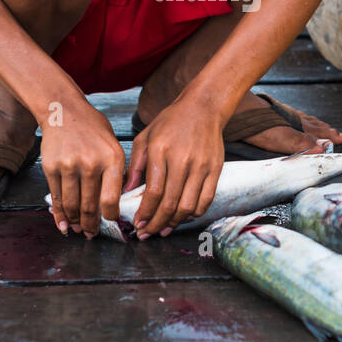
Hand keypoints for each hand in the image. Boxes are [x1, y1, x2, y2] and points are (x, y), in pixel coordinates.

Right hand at [40, 97, 125, 237]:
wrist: (65, 111)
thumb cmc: (92, 129)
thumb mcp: (113, 145)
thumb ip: (117, 171)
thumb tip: (117, 203)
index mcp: (113, 158)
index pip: (111, 199)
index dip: (110, 217)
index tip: (111, 222)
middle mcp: (91, 163)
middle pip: (90, 206)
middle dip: (92, 225)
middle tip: (92, 233)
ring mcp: (70, 166)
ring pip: (72, 205)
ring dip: (76, 222)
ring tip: (79, 229)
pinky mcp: (52, 167)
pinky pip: (57, 197)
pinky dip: (59, 214)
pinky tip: (63, 223)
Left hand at [124, 99, 224, 239]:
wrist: (202, 108)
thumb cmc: (170, 122)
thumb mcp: (145, 138)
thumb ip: (135, 166)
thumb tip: (125, 193)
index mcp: (161, 151)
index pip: (153, 192)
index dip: (145, 213)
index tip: (138, 224)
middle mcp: (182, 160)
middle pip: (170, 203)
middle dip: (156, 224)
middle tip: (147, 233)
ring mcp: (201, 166)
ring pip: (188, 206)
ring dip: (174, 223)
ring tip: (163, 229)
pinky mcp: (215, 170)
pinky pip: (205, 200)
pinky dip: (193, 214)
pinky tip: (182, 217)